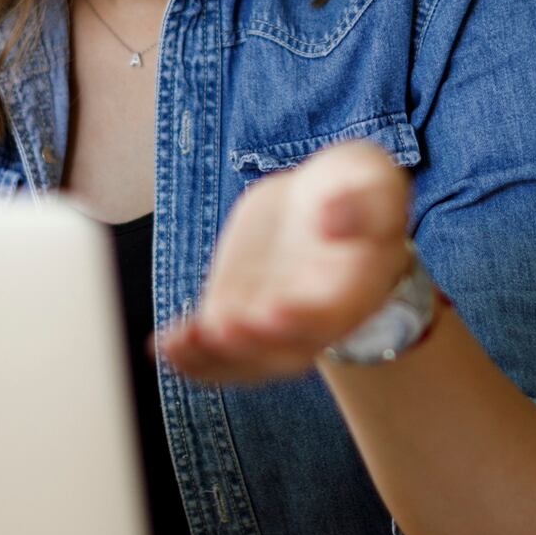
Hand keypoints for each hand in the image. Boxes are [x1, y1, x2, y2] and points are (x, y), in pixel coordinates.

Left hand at [156, 139, 414, 383]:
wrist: (322, 202)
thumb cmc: (354, 188)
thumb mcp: (373, 178)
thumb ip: (365, 199)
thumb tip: (335, 219)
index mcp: (355, 287)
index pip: (332, 313)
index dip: (303, 319)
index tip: (274, 312)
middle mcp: (316, 318)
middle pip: (287, 349)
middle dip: (252, 345)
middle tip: (222, 331)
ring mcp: (273, 321)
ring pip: (246, 356)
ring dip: (213, 356)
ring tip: (179, 345)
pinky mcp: (238, 311)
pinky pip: (215, 343)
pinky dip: (190, 352)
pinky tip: (163, 346)